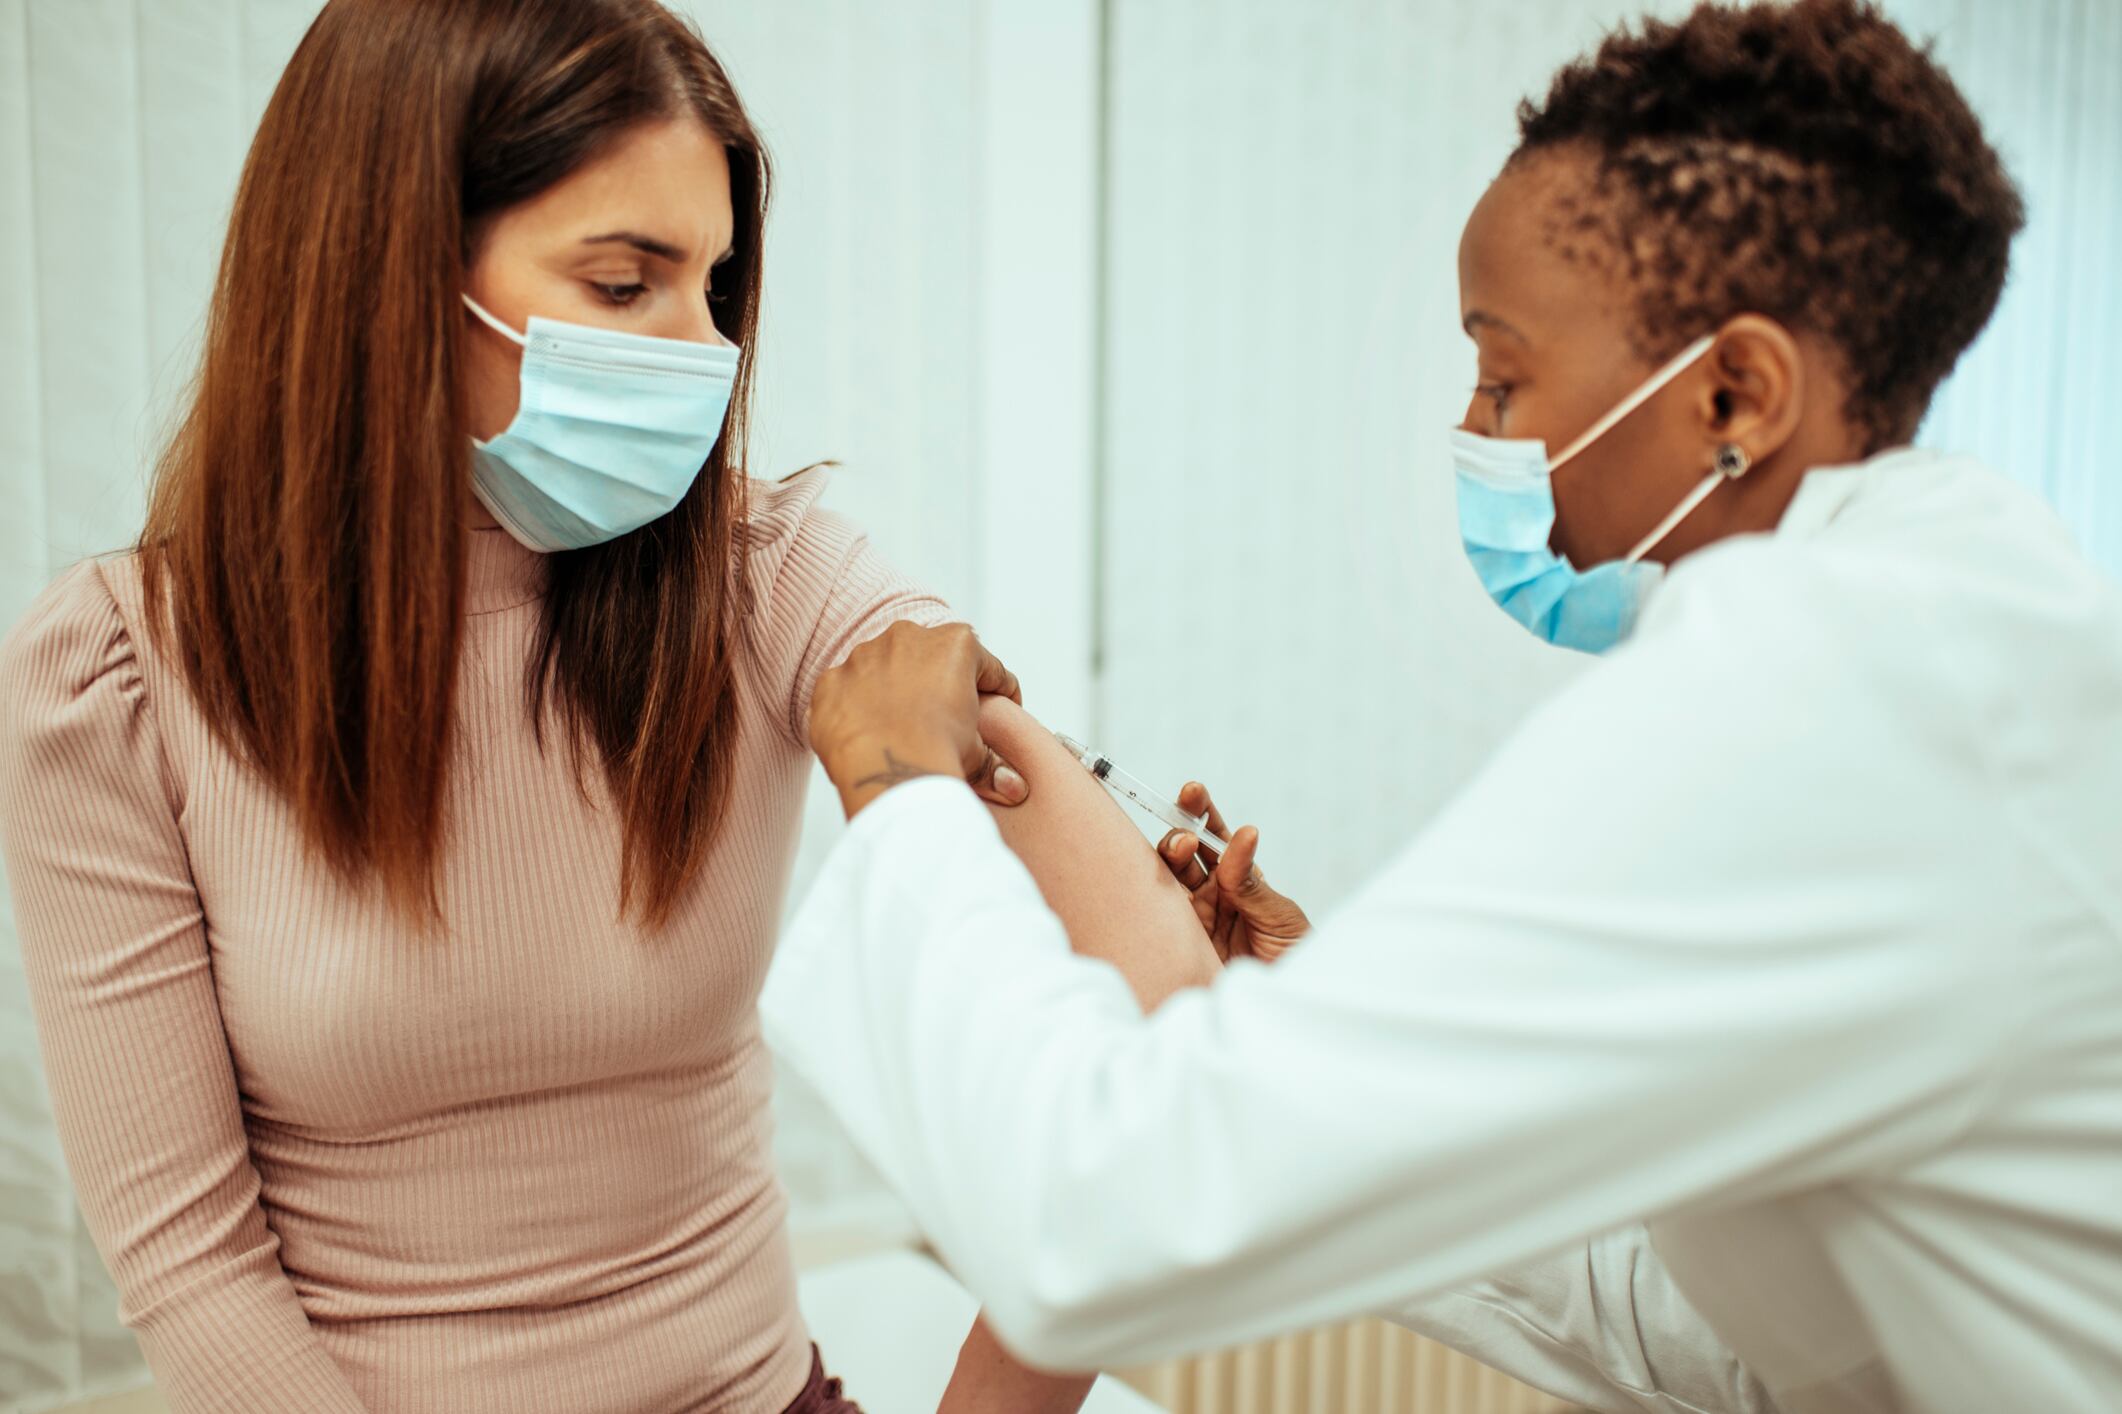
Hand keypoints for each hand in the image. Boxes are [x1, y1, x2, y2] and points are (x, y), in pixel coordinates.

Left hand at [809, 622, 1029, 818]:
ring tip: (900, 731)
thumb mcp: (976, 754)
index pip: (987, 667)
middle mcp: (907, 637)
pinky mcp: (831, 681)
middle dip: (938, 684)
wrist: (883, 772)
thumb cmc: (935, 753)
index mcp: (955, 644)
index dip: (999, 693)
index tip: (1000, 711)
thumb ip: (993, 761)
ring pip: (885, 671)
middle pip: (932, 659)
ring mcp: (863, 656)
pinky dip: (855, 710)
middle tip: (943, 721)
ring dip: (893, 693)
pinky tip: (866, 737)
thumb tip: (1014, 787)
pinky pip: (847, 692)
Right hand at [1157, 783, 1310, 962]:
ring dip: (1169, 860)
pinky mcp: (1178, 945)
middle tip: (1188, 838)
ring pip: (1166, 880)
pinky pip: (1159, 916)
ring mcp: (1192, 919)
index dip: (1201, 812)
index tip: (1193, 792)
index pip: (1215, 839)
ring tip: (1183, 849)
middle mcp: (1211, 895)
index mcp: (1239, 880)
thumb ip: (1251, 881)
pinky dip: (1154, 897)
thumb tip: (1242, 834)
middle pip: (1183, 854)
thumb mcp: (1280, 916)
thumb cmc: (1295, 957)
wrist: (1289, 1000)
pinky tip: (1158, 884)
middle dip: (1180, 835)